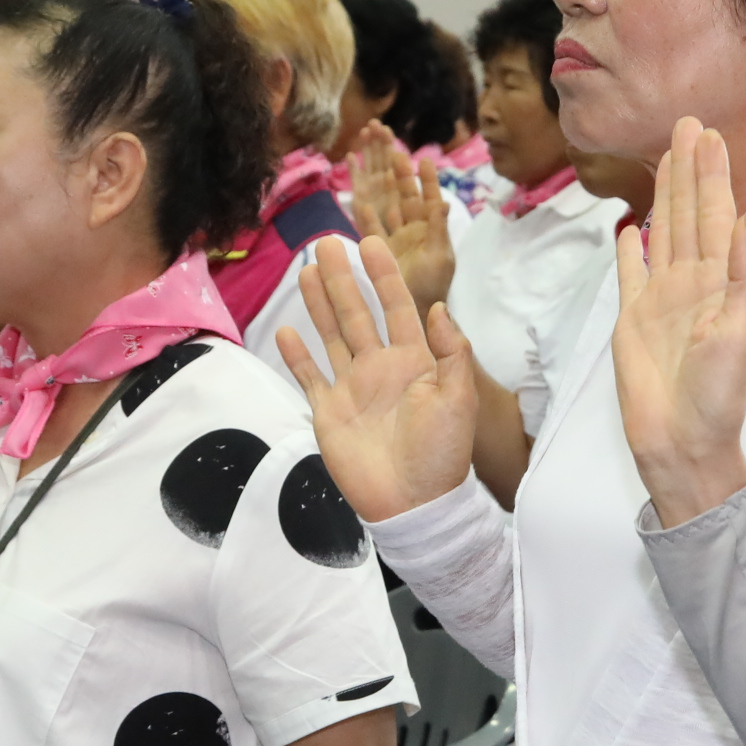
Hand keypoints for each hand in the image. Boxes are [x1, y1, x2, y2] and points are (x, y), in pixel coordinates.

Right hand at [275, 236, 478, 520]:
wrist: (412, 502)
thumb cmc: (442, 454)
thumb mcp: (458, 399)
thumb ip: (450, 353)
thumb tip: (438, 309)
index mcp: (415, 361)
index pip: (398, 307)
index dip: (384, 276)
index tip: (371, 243)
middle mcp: (381, 367)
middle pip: (358, 313)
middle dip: (343, 278)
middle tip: (326, 242)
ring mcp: (353, 387)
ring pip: (332, 335)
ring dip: (319, 304)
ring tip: (306, 270)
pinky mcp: (329, 411)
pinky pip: (310, 376)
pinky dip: (297, 355)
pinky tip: (287, 329)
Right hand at [346, 123, 454, 315]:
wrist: (414, 315)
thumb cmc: (433, 287)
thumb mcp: (441, 257)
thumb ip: (439, 229)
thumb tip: (442, 201)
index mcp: (430, 228)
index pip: (428, 197)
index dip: (426, 178)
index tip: (424, 158)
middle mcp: (410, 227)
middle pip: (402, 191)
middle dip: (397, 167)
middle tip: (389, 140)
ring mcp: (391, 234)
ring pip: (384, 199)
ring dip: (378, 176)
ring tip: (369, 149)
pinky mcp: (375, 246)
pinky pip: (367, 221)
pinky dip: (362, 205)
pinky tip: (355, 186)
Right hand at [612, 118, 745, 527]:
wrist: (683, 443)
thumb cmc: (717, 398)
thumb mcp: (740, 337)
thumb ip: (743, 282)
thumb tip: (742, 225)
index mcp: (720, 284)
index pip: (715, 216)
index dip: (712, 176)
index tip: (711, 135)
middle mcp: (691, 284)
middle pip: (688, 214)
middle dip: (688, 169)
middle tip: (687, 123)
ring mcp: (660, 300)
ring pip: (662, 232)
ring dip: (663, 194)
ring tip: (664, 156)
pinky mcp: (632, 321)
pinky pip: (630, 275)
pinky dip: (630, 250)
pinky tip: (628, 227)